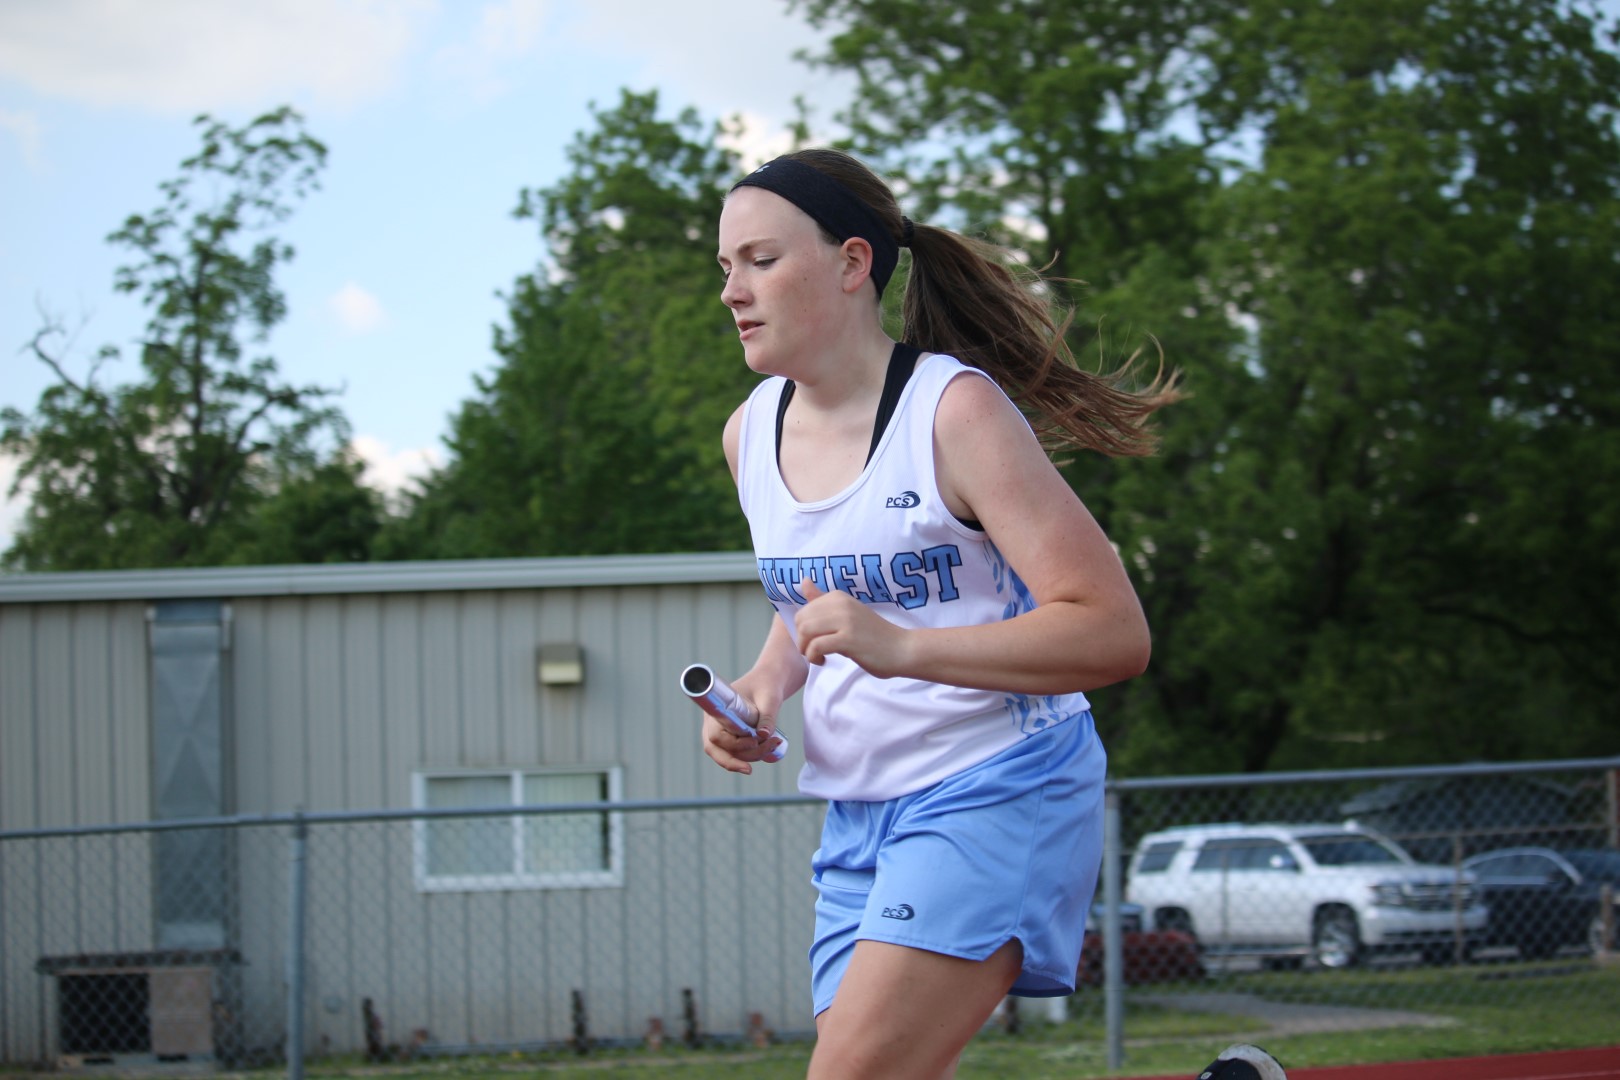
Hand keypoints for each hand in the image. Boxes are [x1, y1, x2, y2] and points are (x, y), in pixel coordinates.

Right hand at [700, 678, 783, 775]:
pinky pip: (733, 753)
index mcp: (716, 708)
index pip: (715, 736)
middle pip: (715, 750)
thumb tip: (763, 735)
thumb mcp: (769, 698)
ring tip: (774, 744)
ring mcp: (720, 730)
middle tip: (750, 769)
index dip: (732, 744)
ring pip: (727, 754)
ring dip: (749, 757)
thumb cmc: (766, 686)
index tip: (755, 741)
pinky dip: (749, 756)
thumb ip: (767, 716)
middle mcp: (713, 721)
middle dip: (733, 761)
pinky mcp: (730, 736)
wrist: (768, 682)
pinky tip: (767, 751)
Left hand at [794, 580, 908, 676]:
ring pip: (806, 631)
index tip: (817, 640)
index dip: (804, 630)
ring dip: (807, 649)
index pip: (804, 611)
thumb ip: (823, 600)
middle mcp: (841, 604)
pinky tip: (824, 661)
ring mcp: (845, 621)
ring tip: (819, 656)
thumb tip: (804, 581)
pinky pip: (816, 646)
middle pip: (801, 621)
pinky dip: (814, 657)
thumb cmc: (874, 635)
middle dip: (802, 640)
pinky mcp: (848, 639)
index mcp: (838, 597)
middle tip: (816, 651)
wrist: (902, 649)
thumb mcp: (847, 613)